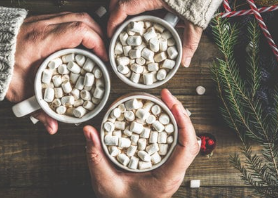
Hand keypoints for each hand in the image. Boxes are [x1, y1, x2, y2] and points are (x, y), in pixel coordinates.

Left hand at [6, 12, 107, 133]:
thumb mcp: (19, 90)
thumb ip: (38, 108)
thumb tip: (53, 126)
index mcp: (42, 40)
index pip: (79, 31)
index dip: (97, 43)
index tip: (103, 57)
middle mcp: (45, 26)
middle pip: (84, 19)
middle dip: (100, 35)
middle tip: (104, 53)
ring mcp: (44, 20)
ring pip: (77, 15)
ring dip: (91, 30)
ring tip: (96, 48)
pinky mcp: (42, 20)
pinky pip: (68, 18)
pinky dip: (80, 28)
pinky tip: (81, 42)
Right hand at [84, 89, 199, 197]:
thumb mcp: (105, 182)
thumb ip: (96, 158)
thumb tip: (89, 131)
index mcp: (166, 177)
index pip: (186, 148)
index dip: (184, 123)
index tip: (173, 105)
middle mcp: (174, 171)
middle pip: (189, 138)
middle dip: (180, 113)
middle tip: (165, 95)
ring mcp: (173, 166)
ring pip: (184, 138)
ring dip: (177, 117)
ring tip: (164, 100)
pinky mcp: (167, 162)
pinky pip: (176, 141)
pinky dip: (171, 125)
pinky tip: (160, 115)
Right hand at [107, 0, 202, 66]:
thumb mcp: (194, 22)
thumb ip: (189, 42)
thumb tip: (185, 62)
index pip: (124, 7)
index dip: (114, 21)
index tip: (111, 33)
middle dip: (111, 13)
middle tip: (114, 29)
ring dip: (119, 7)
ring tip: (122, 23)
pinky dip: (128, 2)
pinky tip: (136, 15)